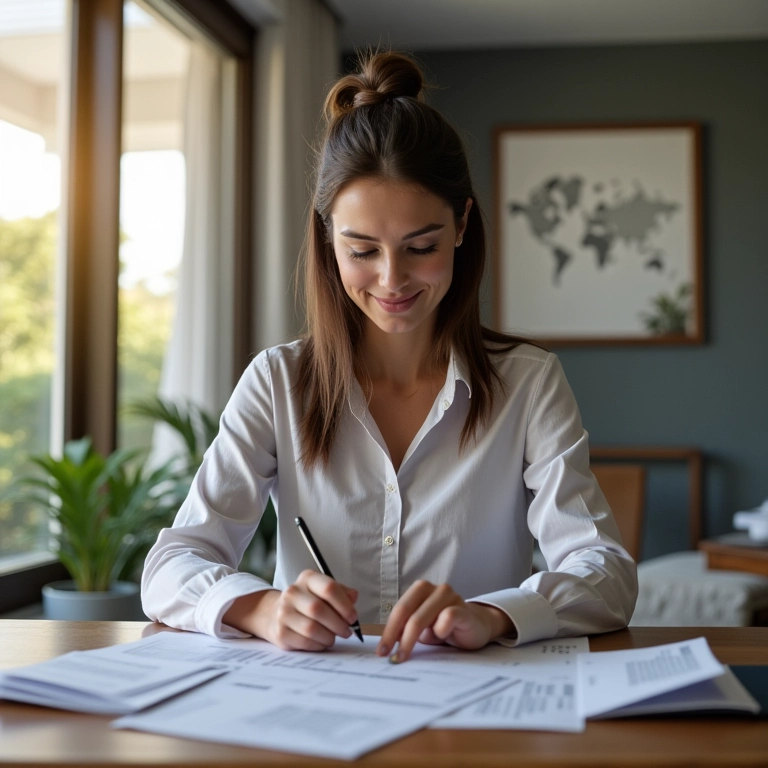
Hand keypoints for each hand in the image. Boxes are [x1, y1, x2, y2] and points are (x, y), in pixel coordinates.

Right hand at [222, 570, 358, 650]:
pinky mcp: (280, 631)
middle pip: (319, 609)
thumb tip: (353, 597)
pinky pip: (304, 642)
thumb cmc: (309, 602)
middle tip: (346, 632)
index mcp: (307, 578)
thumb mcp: (324, 591)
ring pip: (311, 628)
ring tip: (333, 638)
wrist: (276, 613)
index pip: (329, 588)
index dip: (344, 605)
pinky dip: (318, 645)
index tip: (352, 617)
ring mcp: (284, 612)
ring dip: (328, 637)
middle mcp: (293, 592)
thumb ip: (342, 593)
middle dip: (338, 624)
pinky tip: (321, 642)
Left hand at [376, 580, 513, 662]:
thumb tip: (386, 646)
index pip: (399, 609)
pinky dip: (440, 631)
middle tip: (391, 657)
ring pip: (421, 617)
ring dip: (410, 639)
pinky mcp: (463, 609)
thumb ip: (406, 630)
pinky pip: (447, 618)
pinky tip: (442, 637)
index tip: (381, 651)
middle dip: (395, 636)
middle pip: (406, 611)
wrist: (476, 628)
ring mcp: (450, 596)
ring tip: (406, 655)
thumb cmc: (446, 628)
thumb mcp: (423, 628)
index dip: (388, 630)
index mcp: (420, 590)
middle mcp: (434, 589)